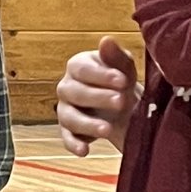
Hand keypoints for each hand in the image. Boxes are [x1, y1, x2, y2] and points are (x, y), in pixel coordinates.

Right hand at [56, 37, 138, 157]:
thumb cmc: (121, 82)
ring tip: (107, 129)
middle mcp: (67, 86)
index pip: (82, 69)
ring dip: (87, 123)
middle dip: (98, 98)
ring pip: (69, 116)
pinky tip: (85, 151)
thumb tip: (106, 40)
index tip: (123, 80)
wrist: (125, 107)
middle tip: (121, 102)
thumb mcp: (124, 68)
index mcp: (78, 66)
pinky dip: (74, 145)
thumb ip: (115, 56)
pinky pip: (66, 138)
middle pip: (75, 92)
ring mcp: (65, 109)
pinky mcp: (69, 130)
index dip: (102, 75)